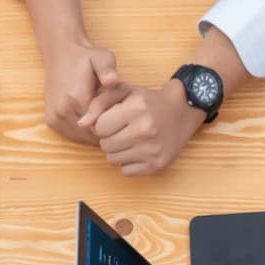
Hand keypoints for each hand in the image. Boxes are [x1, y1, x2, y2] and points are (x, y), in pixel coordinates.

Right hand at [39, 34, 120, 144]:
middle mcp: (62, 111)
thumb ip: (108, 70)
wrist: (60, 53)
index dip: (113, 123)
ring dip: (93, 132)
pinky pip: (71, 135)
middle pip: (91, 134)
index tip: (120, 114)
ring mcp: (55, 118)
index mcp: (76, 99)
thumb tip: (113, 80)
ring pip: (81, 137)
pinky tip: (90, 119)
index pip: (101, 126)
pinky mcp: (50, 121)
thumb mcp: (102, 57)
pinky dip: (82, 132)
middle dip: (104, 129)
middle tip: (113, 117)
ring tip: (101, 116)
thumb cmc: (85, 57)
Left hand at [81, 79, 203, 174]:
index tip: (115, 120)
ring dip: (117, 151)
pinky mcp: (156, 165)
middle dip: (109, 138)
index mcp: (136, 110)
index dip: (104, 124)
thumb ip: (99, 103)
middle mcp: (144, 131)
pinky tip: (138, 150)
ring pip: (113, 160)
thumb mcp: (124, 92)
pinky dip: (128, 162)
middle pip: (105, 145)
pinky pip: (126, 171)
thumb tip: (82, 124)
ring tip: (130, 140)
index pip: (100, 128)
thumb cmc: (148, 101)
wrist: (182, 111)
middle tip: (123, 130)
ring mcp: (151, 151)